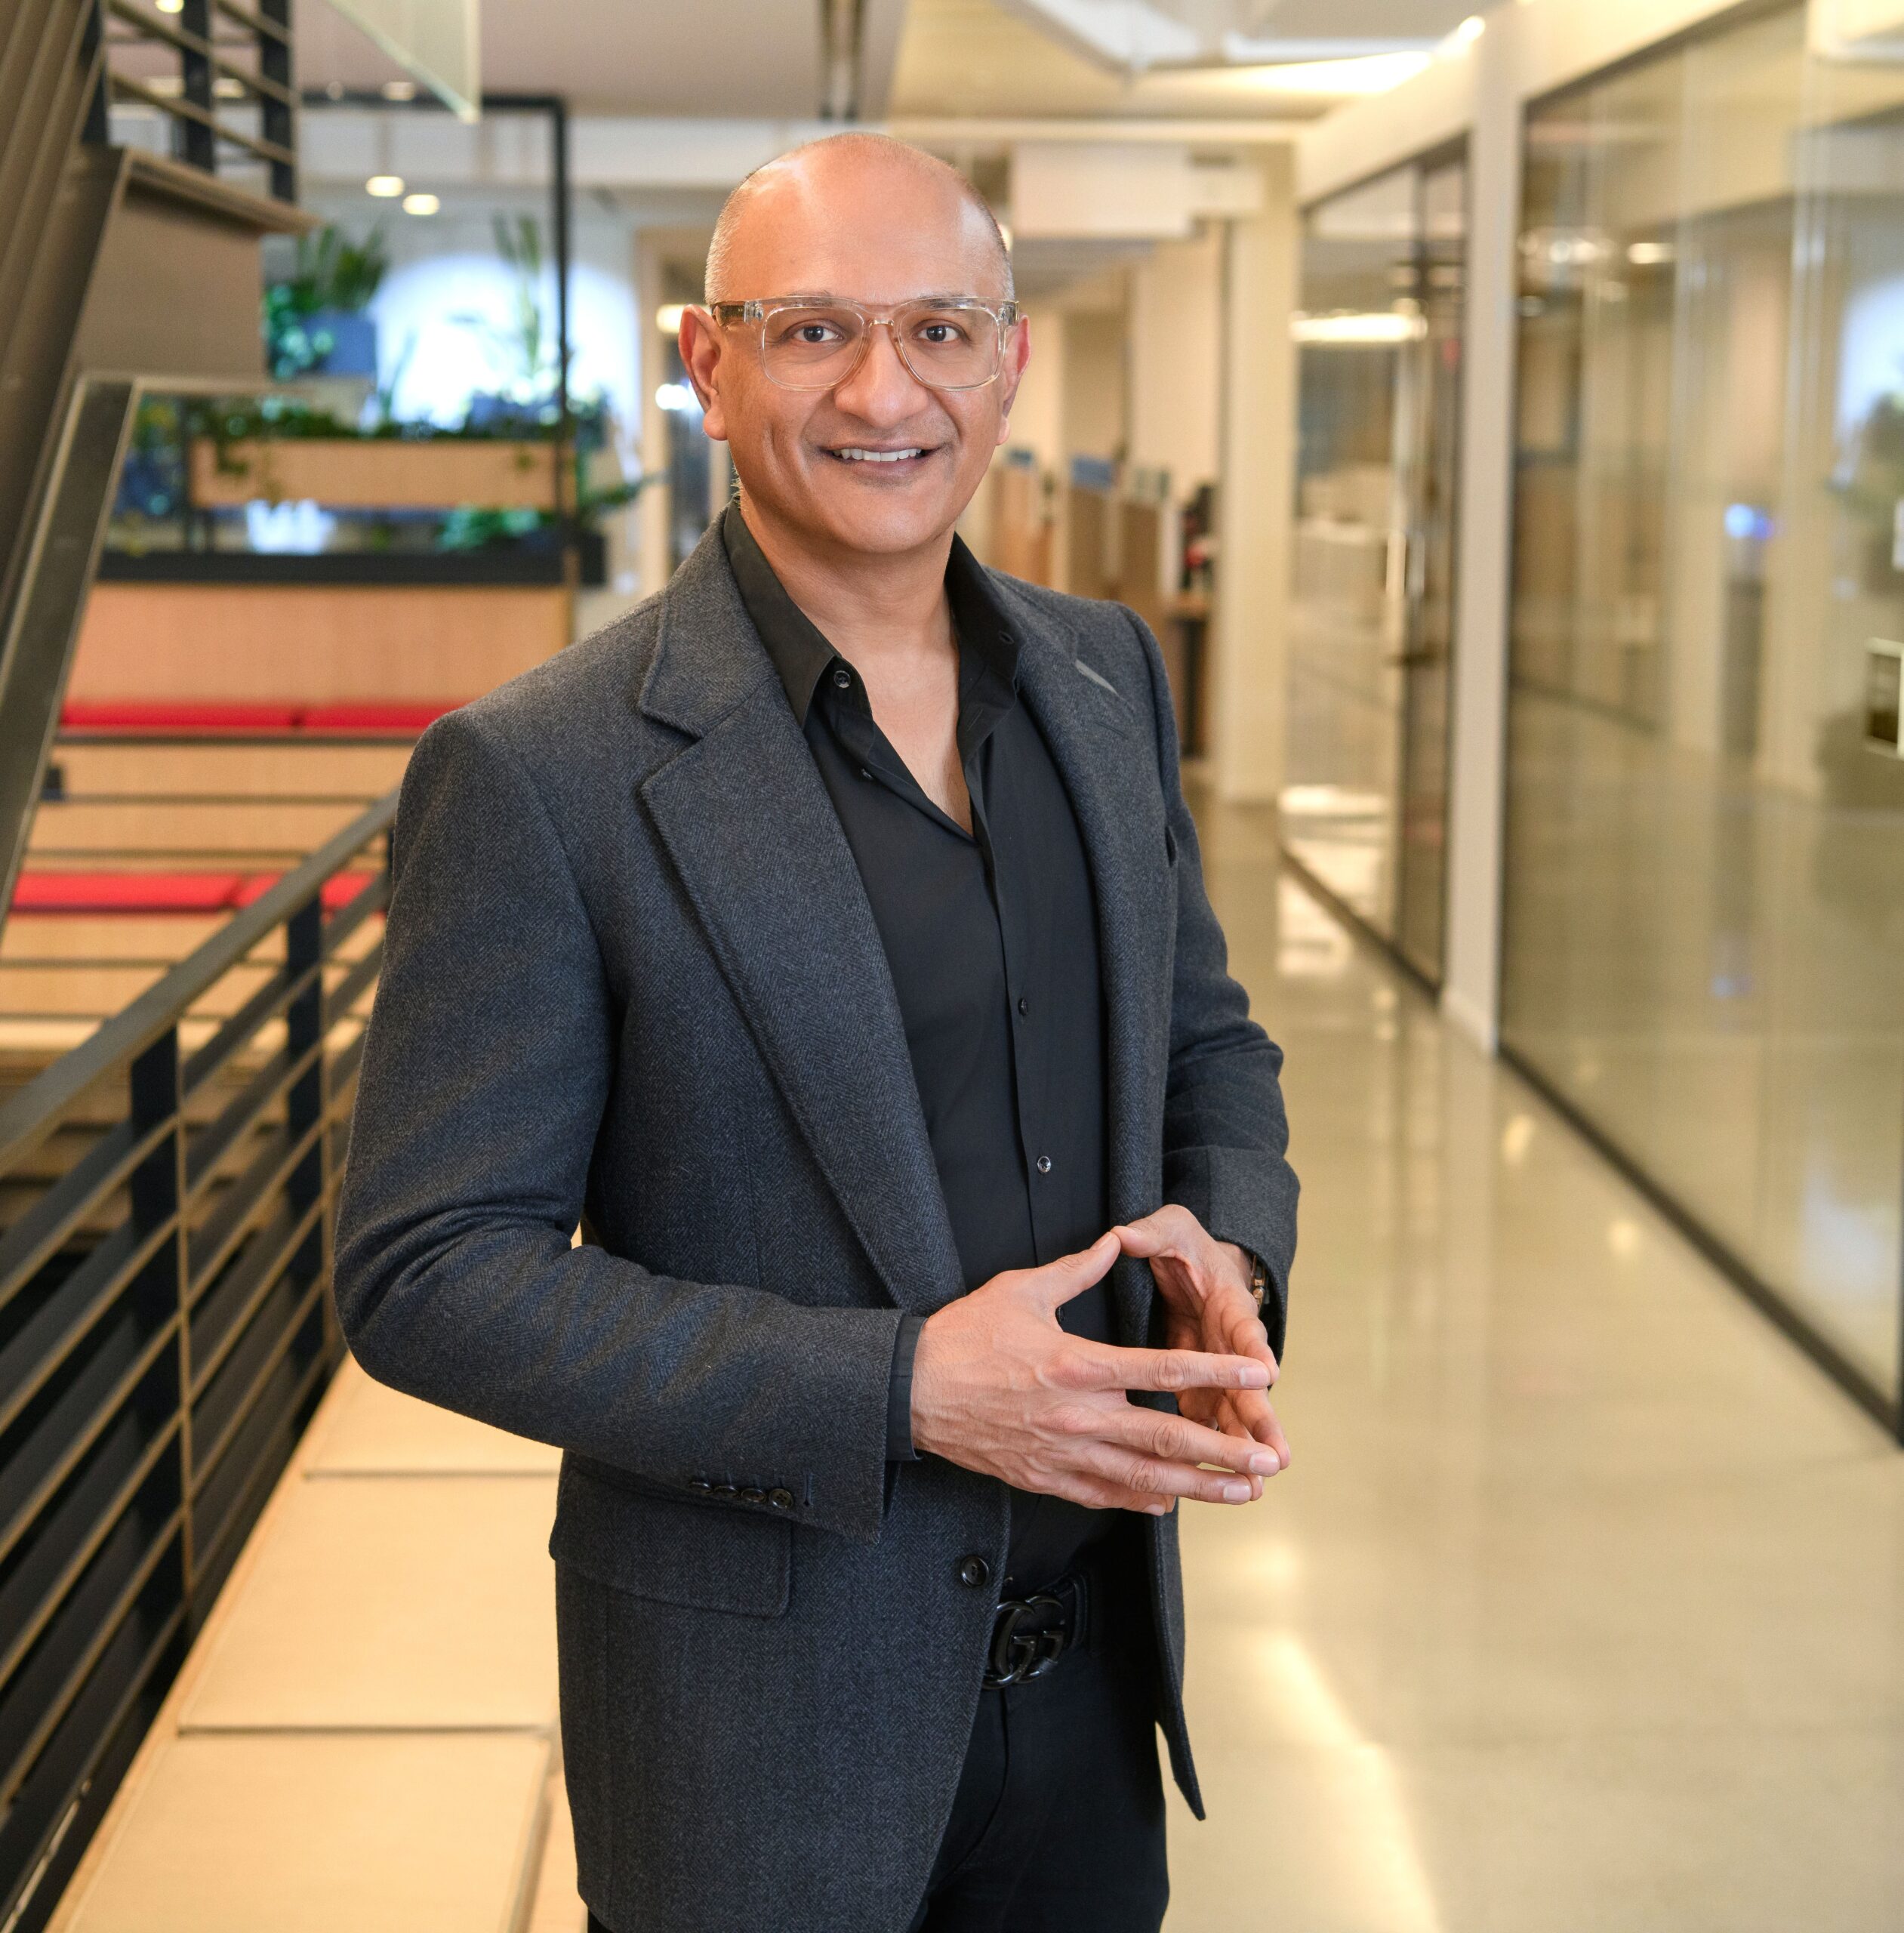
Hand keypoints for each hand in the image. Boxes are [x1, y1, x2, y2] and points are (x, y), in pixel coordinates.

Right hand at [910, 1231, 1281, 1515]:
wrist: (912, 1390)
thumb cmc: (964, 1335)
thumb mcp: (1021, 1289)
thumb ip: (1077, 1269)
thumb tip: (1115, 1241)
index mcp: (1078, 1364)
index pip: (1164, 1366)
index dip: (1217, 1370)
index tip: (1259, 1374)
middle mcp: (1078, 1415)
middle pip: (1167, 1436)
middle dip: (1225, 1450)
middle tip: (1270, 1460)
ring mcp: (1063, 1453)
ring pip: (1144, 1477)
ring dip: (1199, 1486)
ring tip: (1242, 1491)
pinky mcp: (1044, 1477)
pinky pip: (1104, 1495)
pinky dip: (1143, 1501)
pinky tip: (1172, 1502)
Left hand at [1114, 1206, 1288, 1471]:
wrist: (1194, 1265)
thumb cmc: (1185, 1247)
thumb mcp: (1173, 1230)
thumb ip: (1154, 1233)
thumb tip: (1126, 1235)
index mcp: (1228, 1303)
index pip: (1244, 1326)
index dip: (1254, 1348)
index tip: (1268, 1370)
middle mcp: (1230, 1344)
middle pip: (1249, 1385)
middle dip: (1262, 1420)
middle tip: (1277, 1455)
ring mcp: (1217, 1371)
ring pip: (1233, 1413)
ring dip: (1243, 1447)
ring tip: (1254, 1487)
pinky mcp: (1200, 1386)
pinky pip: (1206, 1420)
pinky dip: (1212, 1451)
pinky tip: (1213, 1485)